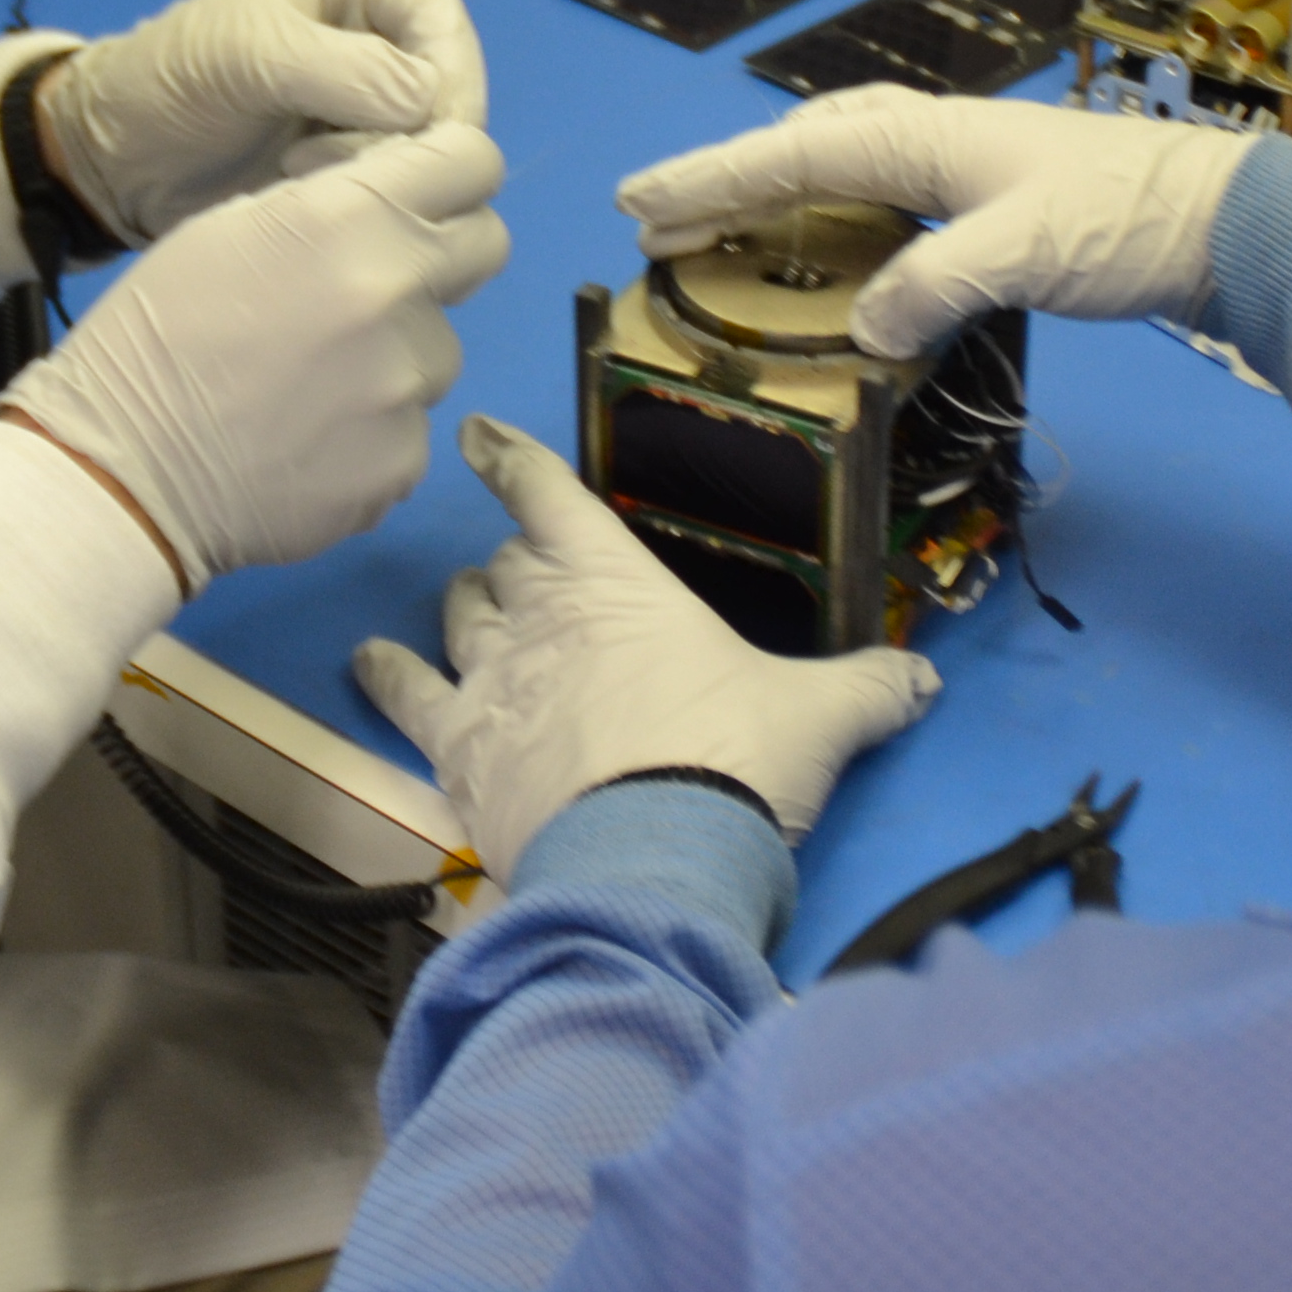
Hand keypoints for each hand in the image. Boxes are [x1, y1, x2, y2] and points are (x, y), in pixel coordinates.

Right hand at [0, 125, 508, 585]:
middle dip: (442, 254)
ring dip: (395, 356)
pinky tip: (306, 440)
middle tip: (375, 284)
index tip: (428, 193)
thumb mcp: (227, 228)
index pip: (472, 160)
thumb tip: (395, 198)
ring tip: (311, 381)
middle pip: (485, 248)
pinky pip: (410, 429)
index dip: (452, 171)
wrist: (120, 471)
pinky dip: (371, 432)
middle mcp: (395, 292)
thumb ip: (330, 202)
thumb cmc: (155, 334)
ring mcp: (407, 386)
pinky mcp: (403, 462)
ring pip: (438, 349)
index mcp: (348, 215)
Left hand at [39, 0, 489, 243]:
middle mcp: (379, 31)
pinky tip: (332, 209)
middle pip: (450, 84)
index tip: (431, 133)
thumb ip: (344, 71)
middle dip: (418, 132)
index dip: (449, 74)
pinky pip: (405, 181)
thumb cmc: (170, 80)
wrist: (114, 158)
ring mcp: (372, 101)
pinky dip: (379, 199)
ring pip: (434, 142)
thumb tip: (427, 101)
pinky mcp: (360, 160)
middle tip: (358, 171)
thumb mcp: (249, 57)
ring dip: (394, 171)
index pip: (440, 17)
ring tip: (322, 186)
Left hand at [354, 418, 938, 876]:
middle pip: (506, 563)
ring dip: (466, 610)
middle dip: (517, 562)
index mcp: (616, 581)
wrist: (656, 855)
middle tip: (536, 577)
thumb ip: (868, 690)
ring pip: (457, 616)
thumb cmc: (736, 760)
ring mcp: (490, 680)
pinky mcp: (456, 748)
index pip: (548, 496)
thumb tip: (920, 682)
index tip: (481, 436)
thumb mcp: (820, 718)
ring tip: (475, 615)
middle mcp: (539, 613)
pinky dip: (386, 675)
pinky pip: (404, 696)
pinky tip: (371, 664)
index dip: (512, 460)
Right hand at [616, 89, 1255, 359]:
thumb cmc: (1129, 221)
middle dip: (726, 185)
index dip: (713, 180)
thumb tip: (862, 330)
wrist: (1225, 220)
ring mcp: (964, 169)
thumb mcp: (1025, 254)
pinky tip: (831, 253)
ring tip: (717, 235)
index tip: (643, 205)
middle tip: (654, 223)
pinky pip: (882, 200)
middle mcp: (935, 140)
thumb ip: (935, 285)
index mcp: (926, 138)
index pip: (793, 155)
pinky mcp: (993, 204)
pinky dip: (834, 219)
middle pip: (804, 153)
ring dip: (775, 199)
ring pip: (841, 170)